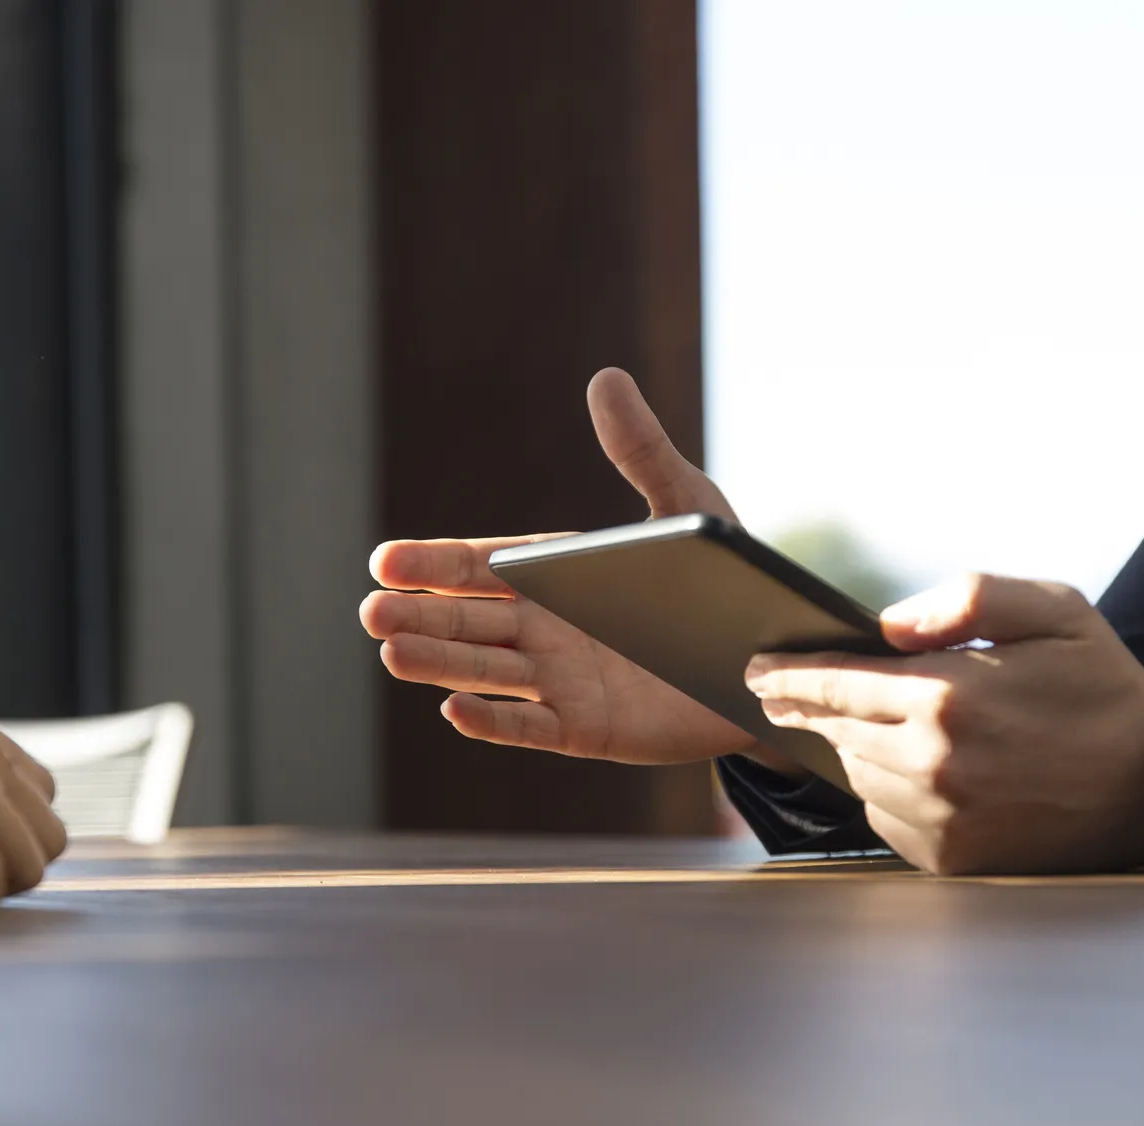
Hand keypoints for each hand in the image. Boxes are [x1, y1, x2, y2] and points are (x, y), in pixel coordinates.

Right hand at [364, 367, 777, 765]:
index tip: (384, 561)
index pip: (480, 567)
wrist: (772, 664)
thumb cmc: (722, 580)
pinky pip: (530, 726)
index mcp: (556, 574)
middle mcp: (546, 628)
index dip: (433, 565)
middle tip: (371, 611)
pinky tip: (453, 710)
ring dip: (440, 663)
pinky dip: (493, 721)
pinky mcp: (585, 729)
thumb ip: (641, 451)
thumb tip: (604, 378)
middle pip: (469, 620)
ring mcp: (560, 681)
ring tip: (392, 653)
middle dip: (420, 615)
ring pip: (487, 672)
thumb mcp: (686, 507)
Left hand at [746, 574, 1143, 873]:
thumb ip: (964, 599)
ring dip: (854, 750)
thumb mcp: (1050, 609)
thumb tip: (885, 625)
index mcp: (949, 696)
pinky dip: (886, 793)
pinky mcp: (952, 859)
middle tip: (787, 694)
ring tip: (872, 727)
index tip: (754, 670)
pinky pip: (886, 820)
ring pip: (858, 776)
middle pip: (837, 732)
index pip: (836, 684)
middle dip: (813, 709)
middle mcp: (934, 763)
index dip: (788, 676)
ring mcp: (941, 818)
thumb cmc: (1100, 685)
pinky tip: (914, 771)